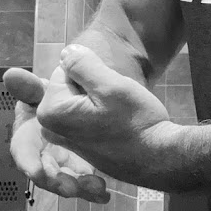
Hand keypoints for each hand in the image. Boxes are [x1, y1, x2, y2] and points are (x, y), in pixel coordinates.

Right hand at [3, 67, 109, 202]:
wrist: (89, 100)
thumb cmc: (62, 95)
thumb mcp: (51, 89)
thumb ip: (31, 86)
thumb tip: (11, 74)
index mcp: (30, 130)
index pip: (23, 148)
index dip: (28, 161)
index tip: (37, 172)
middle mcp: (41, 149)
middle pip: (43, 172)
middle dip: (55, 182)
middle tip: (71, 188)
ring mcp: (59, 160)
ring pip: (63, 181)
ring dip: (76, 187)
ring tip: (96, 188)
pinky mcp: (78, 168)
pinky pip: (82, 183)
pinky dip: (91, 190)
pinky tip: (103, 193)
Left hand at [34, 45, 179, 188]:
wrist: (159, 158)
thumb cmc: (137, 122)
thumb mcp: (111, 86)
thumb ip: (82, 64)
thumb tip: (66, 52)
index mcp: (51, 111)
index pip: (65, 69)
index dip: (91, 74)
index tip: (108, 93)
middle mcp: (51, 128)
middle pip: (70, 86)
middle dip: (92, 88)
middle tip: (115, 106)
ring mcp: (65, 140)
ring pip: (79, 101)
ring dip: (98, 102)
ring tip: (117, 117)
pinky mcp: (80, 147)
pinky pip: (85, 118)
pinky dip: (101, 118)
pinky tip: (118, 128)